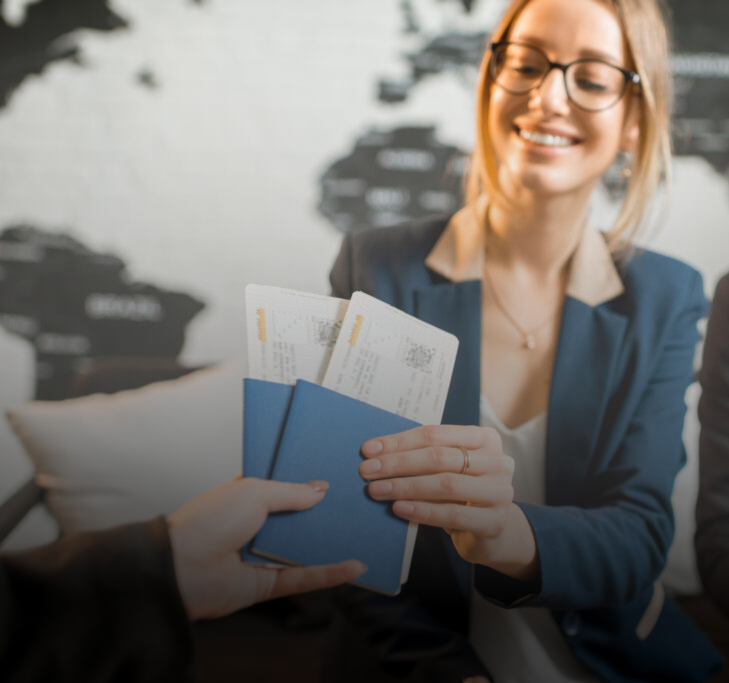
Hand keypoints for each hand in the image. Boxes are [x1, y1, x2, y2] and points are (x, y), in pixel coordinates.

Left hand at [168, 477, 365, 619]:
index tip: (335, 472)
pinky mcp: (268, 584)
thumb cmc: (210, 520)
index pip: (282, 485)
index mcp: (247, 495)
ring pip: (305, 548)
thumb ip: (292, 492)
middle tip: (356, 500)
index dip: (306, 479)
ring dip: (331, 542)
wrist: (182, 568)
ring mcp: (263, 555)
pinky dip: (330, 574)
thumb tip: (321, 490)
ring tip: (363, 531)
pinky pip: (304, 577)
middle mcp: (256, 524)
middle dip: (324, 511)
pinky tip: (354, 567)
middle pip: (298, 517)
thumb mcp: (256, 492)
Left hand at [360, 425, 537, 579]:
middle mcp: (498, 461)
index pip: (434, 434)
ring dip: (405, 486)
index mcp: (484, 438)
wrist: (491, 532)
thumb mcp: (446, 469)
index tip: (368, 450)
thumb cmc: (461, 494)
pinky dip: (422, 510)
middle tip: (367, 471)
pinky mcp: (495, 521)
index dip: (399, 441)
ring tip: (377, 490)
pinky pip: (452, 514)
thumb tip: (375, 453)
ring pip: (445, 484)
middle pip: (438, 457)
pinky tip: (399, 508)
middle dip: (397, 463)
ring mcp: (500, 491)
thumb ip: (422, 458)